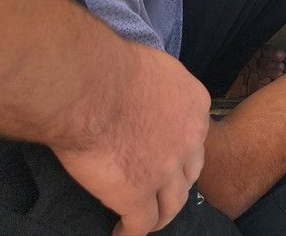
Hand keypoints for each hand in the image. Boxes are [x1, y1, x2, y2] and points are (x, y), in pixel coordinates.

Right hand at [54, 45, 209, 235]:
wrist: (90, 87)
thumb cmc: (111, 66)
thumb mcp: (153, 68)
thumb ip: (158, 87)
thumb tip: (143, 92)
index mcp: (195, 104)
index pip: (195, 135)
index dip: (181, 149)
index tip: (167, 156)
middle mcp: (189, 139)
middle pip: (190, 172)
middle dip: (177, 183)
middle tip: (161, 192)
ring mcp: (165, 170)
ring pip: (172, 204)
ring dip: (161, 214)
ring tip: (146, 220)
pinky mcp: (136, 194)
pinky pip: (141, 224)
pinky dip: (131, 233)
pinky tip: (120, 234)